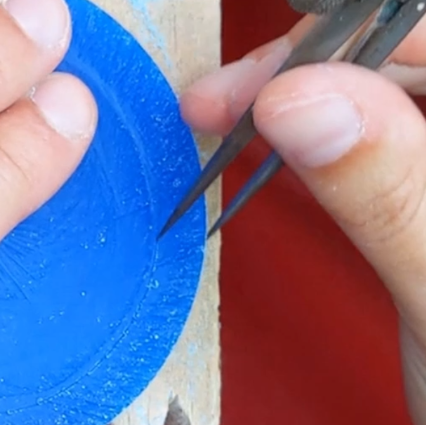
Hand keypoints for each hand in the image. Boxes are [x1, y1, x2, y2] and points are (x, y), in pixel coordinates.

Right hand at [181, 15, 425, 424]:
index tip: (251, 88)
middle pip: (393, 53)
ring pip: (374, 88)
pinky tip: (279, 140)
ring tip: (229, 114)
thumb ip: (382, 190)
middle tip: (218, 103)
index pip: (422, 34)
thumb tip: (293, 100)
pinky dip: (313, 129)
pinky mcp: (420, 185)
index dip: (331, 45)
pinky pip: (368, 131)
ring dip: (297, 92)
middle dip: (298, 67)